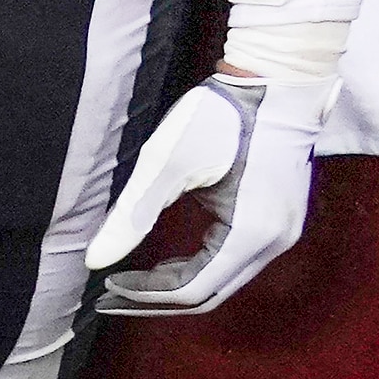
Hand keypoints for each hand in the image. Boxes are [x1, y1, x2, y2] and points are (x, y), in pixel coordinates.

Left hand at [91, 69, 324, 316]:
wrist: (278, 79)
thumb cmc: (221, 115)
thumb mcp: (167, 162)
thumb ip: (132, 216)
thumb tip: (94, 261)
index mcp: (251, 233)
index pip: (191, 290)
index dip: (145, 295)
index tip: (106, 286)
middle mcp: (275, 242)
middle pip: (210, 294)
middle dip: (157, 299)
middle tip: (112, 296)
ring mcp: (284, 231)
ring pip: (224, 281)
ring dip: (178, 285)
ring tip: (134, 280)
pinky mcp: (281, 218)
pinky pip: (236, 260)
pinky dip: (200, 266)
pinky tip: (169, 260)